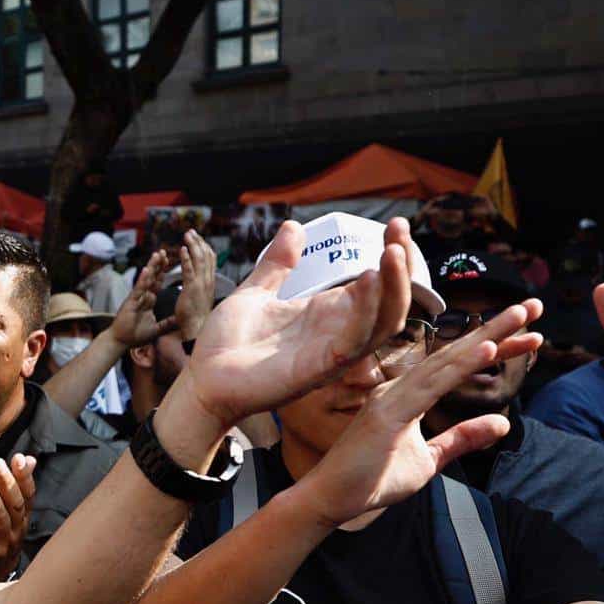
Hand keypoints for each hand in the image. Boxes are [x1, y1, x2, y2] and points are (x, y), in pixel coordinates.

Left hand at [0, 456, 36, 581]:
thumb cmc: (0, 536)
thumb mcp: (10, 510)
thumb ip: (18, 485)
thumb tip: (30, 459)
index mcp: (22, 517)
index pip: (27, 495)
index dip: (24, 477)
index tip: (19, 458)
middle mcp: (16, 529)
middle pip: (14, 505)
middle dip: (7, 483)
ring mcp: (3, 544)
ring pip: (0, 521)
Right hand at [109, 248, 173, 348]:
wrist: (120, 342)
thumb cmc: (134, 335)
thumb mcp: (157, 329)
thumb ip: (167, 323)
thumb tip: (180, 320)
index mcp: (148, 301)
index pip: (157, 284)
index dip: (163, 273)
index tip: (169, 262)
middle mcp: (142, 296)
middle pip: (152, 277)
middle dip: (158, 265)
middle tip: (164, 252)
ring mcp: (136, 298)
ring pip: (146, 279)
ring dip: (152, 266)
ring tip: (157, 254)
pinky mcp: (131, 302)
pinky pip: (138, 289)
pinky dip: (143, 279)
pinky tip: (147, 270)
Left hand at [173, 231, 216, 342]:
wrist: (196, 330)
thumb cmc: (197, 317)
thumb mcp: (202, 298)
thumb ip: (202, 288)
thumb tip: (201, 283)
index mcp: (210, 282)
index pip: (211, 260)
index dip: (204, 247)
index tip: (198, 239)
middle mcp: (208, 281)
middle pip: (207, 255)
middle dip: (199, 242)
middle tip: (191, 231)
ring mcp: (201, 284)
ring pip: (199, 259)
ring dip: (193, 245)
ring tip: (187, 235)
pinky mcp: (192, 289)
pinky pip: (189, 270)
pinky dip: (186, 258)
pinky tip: (181, 249)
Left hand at [178, 218, 414, 429]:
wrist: (202, 380)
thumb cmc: (227, 345)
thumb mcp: (255, 293)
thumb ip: (278, 264)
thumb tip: (293, 226)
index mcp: (324, 314)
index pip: (374, 284)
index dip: (389, 256)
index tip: (395, 223)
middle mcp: (335, 333)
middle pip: (389, 303)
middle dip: (401, 267)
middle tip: (400, 229)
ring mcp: (329, 353)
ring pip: (381, 324)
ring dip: (393, 287)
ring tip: (393, 251)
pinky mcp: (315, 370)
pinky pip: (351, 342)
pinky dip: (364, 312)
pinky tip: (367, 279)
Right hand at [295, 302, 544, 526]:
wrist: (330, 500)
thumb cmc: (370, 480)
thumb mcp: (429, 460)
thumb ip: (462, 439)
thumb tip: (502, 423)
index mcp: (407, 395)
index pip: (457, 366)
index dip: (492, 345)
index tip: (529, 334)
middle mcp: (399, 388)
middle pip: (455, 353)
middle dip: (497, 329)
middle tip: (533, 306)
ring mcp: (392, 397)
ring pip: (447, 361)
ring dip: (485, 337)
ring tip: (520, 316)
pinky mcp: (388, 412)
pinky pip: (432, 385)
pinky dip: (461, 365)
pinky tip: (487, 349)